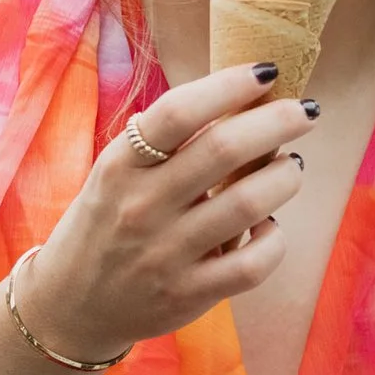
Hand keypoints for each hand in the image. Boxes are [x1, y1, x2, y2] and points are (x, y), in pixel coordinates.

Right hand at [14, 62, 316, 360]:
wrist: (71, 303)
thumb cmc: (108, 221)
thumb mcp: (117, 172)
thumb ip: (167, 142)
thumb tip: (242, 101)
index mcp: (121, 165)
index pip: (179, 111)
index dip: (230, 85)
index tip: (267, 71)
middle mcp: (141, 206)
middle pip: (224, 149)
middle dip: (278, 122)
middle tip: (303, 112)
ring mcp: (165, 253)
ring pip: (248, 204)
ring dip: (285, 176)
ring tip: (291, 165)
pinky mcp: (188, 294)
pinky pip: (251, 264)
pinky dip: (274, 239)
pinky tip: (270, 225)